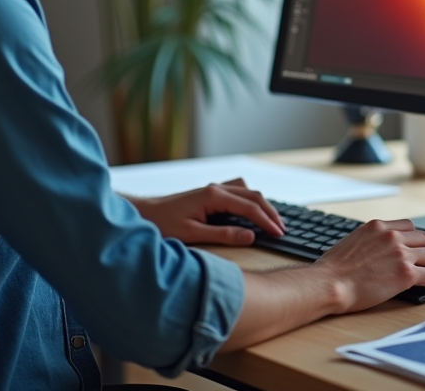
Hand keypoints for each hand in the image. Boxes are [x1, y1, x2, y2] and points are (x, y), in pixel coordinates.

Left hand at [123, 178, 284, 245]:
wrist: (143, 214)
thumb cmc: (162, 225)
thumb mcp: (193, 234)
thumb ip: (223, 235)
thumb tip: (250, 236)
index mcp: (213, 196)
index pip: (249, 207)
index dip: (266, 221)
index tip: (279, 233)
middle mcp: (216, 188)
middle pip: (253, 196)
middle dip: (270, 212)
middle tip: (282, 229)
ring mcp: (213, 189)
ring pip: (247, 191)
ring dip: (262, 204)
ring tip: (272, 221)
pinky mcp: (210, 194)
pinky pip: (238, 192)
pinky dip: (250, 200)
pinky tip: (251, 211)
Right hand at [313, 219, 424, 312]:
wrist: (330, 284)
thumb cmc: (334, 270)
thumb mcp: (352, 243)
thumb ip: (370, 242)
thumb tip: (378, 253)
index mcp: (377, 226)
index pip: (408, 226)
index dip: (416, 240)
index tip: (418, 249)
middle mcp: (391, 235)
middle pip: (424, 238)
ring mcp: (400, 253)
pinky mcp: (405, 273)